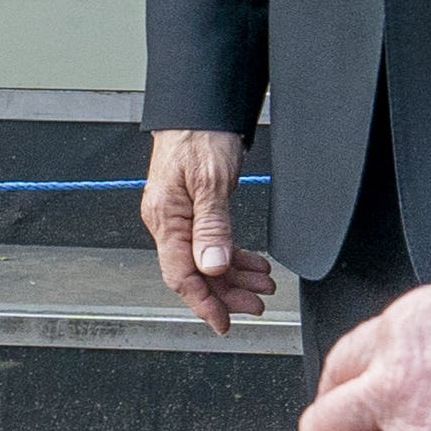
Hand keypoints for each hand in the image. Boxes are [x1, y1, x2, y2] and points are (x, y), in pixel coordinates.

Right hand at [141, 128, 276, 334]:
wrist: (198, 107)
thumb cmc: (199, 134)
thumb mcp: (210, 181)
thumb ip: (211, 227)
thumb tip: (212, 267)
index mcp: (166, 218)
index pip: (181, 274)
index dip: (203, 303)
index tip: (224, 322)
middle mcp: (168, 222)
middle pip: (196, 273)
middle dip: (227, 294)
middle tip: (258, 304)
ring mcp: (180, 217)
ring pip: (206, 261)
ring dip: (235, 277)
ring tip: (264, 284)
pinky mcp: (192, 209)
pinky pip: (211, 244)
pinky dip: (233, 257)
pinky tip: (254, 263)